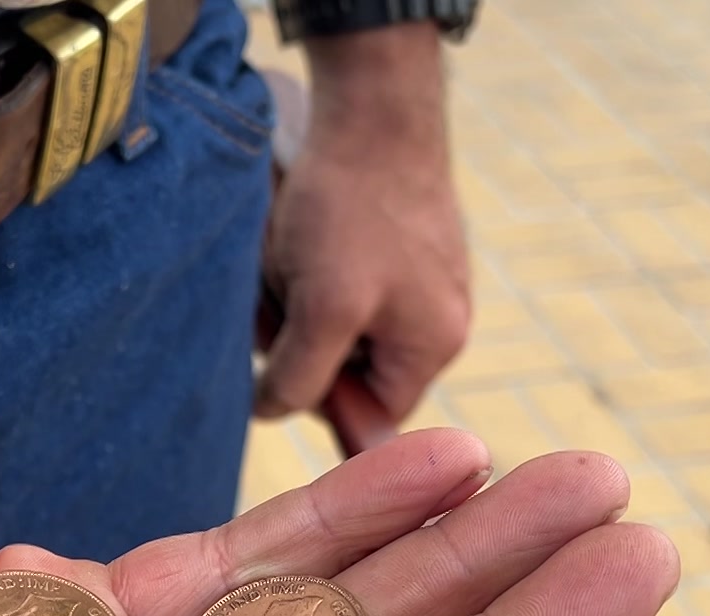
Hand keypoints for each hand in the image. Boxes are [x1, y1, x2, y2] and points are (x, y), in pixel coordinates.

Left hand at [258, 23, 472, 424]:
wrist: (371, 108)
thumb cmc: (354, 209)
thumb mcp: (324, 308)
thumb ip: (301, 375)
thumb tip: (272, 412)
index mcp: (434, 345)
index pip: (371, 410)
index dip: (318, 394)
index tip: (284, 355)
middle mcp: (436, 316)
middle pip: (348, 363)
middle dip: (301, 333)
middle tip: (276, 293)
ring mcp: (417, 276)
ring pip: (331, 317)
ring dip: (294, 295)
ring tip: (285, 252)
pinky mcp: (391, 241)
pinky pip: (333, 275)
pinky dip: (301, 262)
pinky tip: (293, 231)